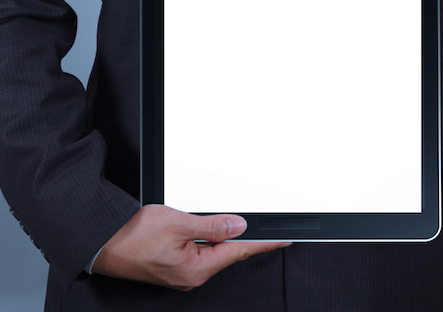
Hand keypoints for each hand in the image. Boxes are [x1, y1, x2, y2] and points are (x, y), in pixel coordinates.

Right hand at [91, 204, 289, 290]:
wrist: (99, 241)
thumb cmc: (131, 235)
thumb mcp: (179, 223)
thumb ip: (213, 226)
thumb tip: (239, 226)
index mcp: (197, 269)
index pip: (240, 252)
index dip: (265, 242)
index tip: (285, 238)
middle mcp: (191, 276)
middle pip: (228, 253)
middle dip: (244, 237)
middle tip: (264, 223)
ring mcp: (181, 274)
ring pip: (213, 252)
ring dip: (222, 237)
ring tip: (230, 222)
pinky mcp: (172, 267)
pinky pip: (198, 253)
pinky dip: (207, 240)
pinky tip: (208, 230)